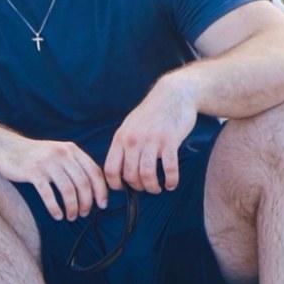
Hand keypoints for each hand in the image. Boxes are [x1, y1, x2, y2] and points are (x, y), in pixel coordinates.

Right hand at [0, 137, 107, 220]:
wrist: (6, 147)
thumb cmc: (35, 156)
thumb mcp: (57, 153)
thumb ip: (74, 165)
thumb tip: (94, 189)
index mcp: (71, 149)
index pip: (94, 172)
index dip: (101, 190)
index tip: (102, 204)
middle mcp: (61, 154)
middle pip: (83, 183)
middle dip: (86, 203)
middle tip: (84, 213)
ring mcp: (47, 162)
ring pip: (68, 190)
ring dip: (72, 208)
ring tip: (71, 216)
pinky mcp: (32, 172)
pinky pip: (49, 194)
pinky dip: (55, 208)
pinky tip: (57, 215)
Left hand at [104, 78, 197, 193]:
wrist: (173, 95)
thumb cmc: (151, 113)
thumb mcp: (130, 126)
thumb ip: (124, 145)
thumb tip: (120, 170)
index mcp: (120, 138)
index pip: (110, 169)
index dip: (115, 184)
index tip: (124, 188)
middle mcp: (133, 140)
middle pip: (130, 175)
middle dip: (138, 187)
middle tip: (146, 187)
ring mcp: (151, 141)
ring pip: (147, 175)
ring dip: (153, 187)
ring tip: (158, 188)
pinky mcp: (170, 141)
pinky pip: (169, 169)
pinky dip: (171, 181)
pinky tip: (171, 184)